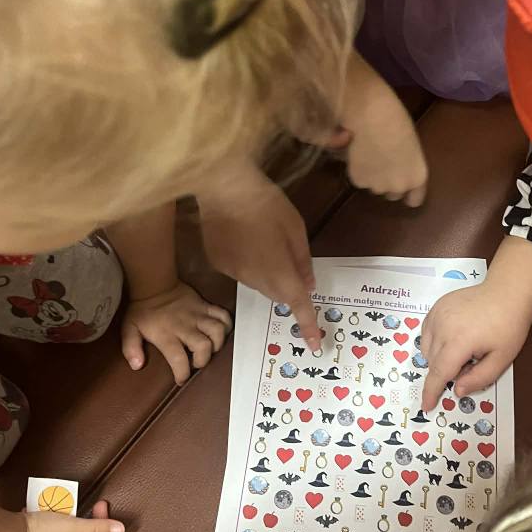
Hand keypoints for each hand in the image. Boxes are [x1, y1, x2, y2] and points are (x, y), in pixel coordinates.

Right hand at [20, 500, 124, 531]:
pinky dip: (60, 521)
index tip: (102, 504)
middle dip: (88, 520)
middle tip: (92, 503)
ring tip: (73, 506)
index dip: (103, 522)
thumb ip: (98, 529)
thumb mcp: (73, 529)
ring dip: (74, 519)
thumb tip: (122, 531)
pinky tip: (57, 510)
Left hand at [121, 281, 231, 385]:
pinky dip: (226, 325)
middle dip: (203, 360)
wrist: (154, 283)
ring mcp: (198, 315)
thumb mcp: (129, 329)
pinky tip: (220, 332)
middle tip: (196, 362)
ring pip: (217, 330)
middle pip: (204, 346)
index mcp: (166, 334)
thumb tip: (137, 365)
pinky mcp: (206, 306)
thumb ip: (130, 348)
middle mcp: (185, 326)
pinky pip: (223, 315)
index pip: (179, 359)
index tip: (181, 378)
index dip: (182, 373)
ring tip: (210, 348)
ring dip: (217, 343)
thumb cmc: (142, 309)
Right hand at [199, 175, 320, 349]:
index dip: (308, 325)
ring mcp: (232, 273)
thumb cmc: (267, 203)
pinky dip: (246, 262)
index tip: (314, 345)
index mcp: (280, 272)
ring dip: (266, 271)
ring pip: (257, 283)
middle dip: (287, 284)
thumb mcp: (296, 229)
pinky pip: (239, 271)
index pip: (298, 305)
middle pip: (277, 293)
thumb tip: (308, 286)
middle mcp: (254, 280)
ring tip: (260, 238)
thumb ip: (303, 261)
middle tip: (286, 254)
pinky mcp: (217, 263)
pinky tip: (242, 236)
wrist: (224, 186)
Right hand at [341, 57, 427, 206]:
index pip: (414, 200)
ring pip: (374, 187)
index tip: (404, 189)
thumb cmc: (397, 120)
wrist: (372, 115)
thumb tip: (395, 167)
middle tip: (382, 163)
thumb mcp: (411, 146)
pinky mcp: (359, 181)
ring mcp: (378, 186)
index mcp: (417, 177)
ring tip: (369, 155)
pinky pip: (359, 179)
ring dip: (372, 177)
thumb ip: (406, 163)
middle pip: (392, 194)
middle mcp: (399, 186)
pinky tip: (358, 153)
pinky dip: (358, 170)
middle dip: (388, 183)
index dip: (408, 193)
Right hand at [421, 278, 529, 410]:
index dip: (431, 392)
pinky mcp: (435, 307)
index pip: (439, 373)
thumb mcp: (502, 359)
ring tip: (463, 349)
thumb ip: (479, 378)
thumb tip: (457, 390)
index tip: (426, 405)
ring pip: (426, 348)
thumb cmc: (509, 325)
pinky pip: (426, 333)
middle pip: (433, 362)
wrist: (507, 292)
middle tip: (470, 363)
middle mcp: (442, 327)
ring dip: (438, 357)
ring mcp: (436, 315)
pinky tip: (453, 338)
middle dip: (446, 371)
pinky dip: (434, 342)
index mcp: (459, 341)